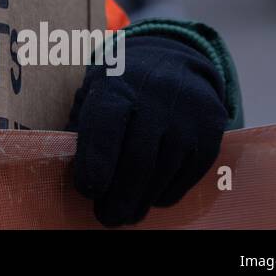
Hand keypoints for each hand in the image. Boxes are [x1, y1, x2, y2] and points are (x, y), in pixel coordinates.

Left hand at [68, 35, 227, 225]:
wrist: (175, 58)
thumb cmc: (123, 82)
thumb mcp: (95, 88)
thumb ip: (82, 124)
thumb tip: (65, 165)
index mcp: (118, 83)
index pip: (106, 127)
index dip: (96, 163)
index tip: (87, 190)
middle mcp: (156, 96)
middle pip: (137, 159)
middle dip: (119, 197)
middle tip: (106, 218)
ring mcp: (187, 114)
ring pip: (163, 172)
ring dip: (142, 201)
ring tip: (125, 214)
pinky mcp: (211, 129)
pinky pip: (188, 174)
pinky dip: (167, 192)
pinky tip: (151, 198)